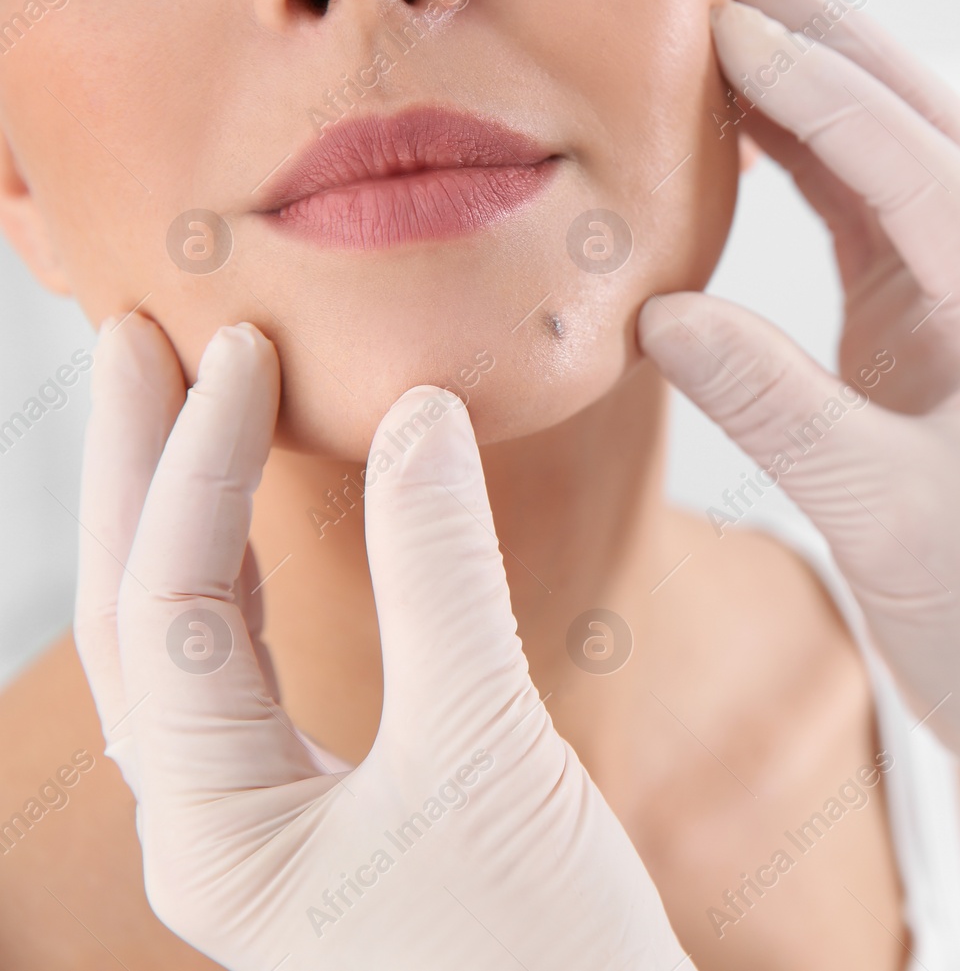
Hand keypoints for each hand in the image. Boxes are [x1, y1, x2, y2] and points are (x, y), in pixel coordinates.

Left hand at [74, 316, 688, 970]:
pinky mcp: (329, 818)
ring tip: (186, 401)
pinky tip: (268, 521)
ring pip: (185, 646)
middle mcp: (210, 827)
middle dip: (134, 471)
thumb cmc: (542, 960)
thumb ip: (442, 581)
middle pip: (138, 619)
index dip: (199, 462)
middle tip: (137, 333)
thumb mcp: (487, 757)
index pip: (170, 607)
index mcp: (212, 831)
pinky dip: (251, 581)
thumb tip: (418, 416)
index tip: (245, 348)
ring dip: (180, 516)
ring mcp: (264, 827)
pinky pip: (252, 675)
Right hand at [640, 0, 959, 928]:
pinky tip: (746, 118)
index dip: (823, 95)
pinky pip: (870, 212)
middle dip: (831, 41)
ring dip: (818, 84)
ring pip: (898, 155)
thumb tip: (660, 312)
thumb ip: (775, 408)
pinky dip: (809, 157)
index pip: (921, 170)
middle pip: (924, 125)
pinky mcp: (935, 322)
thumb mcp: (879, 515)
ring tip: (725, 17)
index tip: (730, 32)